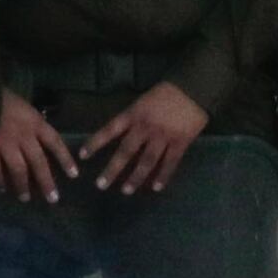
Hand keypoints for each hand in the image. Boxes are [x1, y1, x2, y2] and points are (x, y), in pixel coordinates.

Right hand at [0, 95, 77, 203]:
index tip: (74, 175)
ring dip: (23, 186)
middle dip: (46, 182)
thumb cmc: (3, 99)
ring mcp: (6, 145)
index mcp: (35, 123)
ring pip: (18, 170)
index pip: (55, 143)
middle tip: (53, 199)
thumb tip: (42, 140)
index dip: (65, 159)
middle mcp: (24, 137)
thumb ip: (33, 123)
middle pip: (38, 163)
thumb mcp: (25, 107)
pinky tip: (2, 189)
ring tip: (25, 198)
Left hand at [79, 83, 211, 193]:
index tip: (83, 156)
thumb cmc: (167, 92)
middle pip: (126, 152)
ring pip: (146, 161)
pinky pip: (170, 163)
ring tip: (126, 190)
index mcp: (134, 114)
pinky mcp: (180, 142)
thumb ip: (134, 118)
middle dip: (112, 169)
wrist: (194, 87)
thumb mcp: (144, 100)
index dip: (96, 143)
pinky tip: (156, 187)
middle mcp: (145, 127)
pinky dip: (163, 176)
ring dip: (135, 177)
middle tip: (101, 185)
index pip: (110, 130)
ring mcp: (163, 136)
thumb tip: (123, 136)